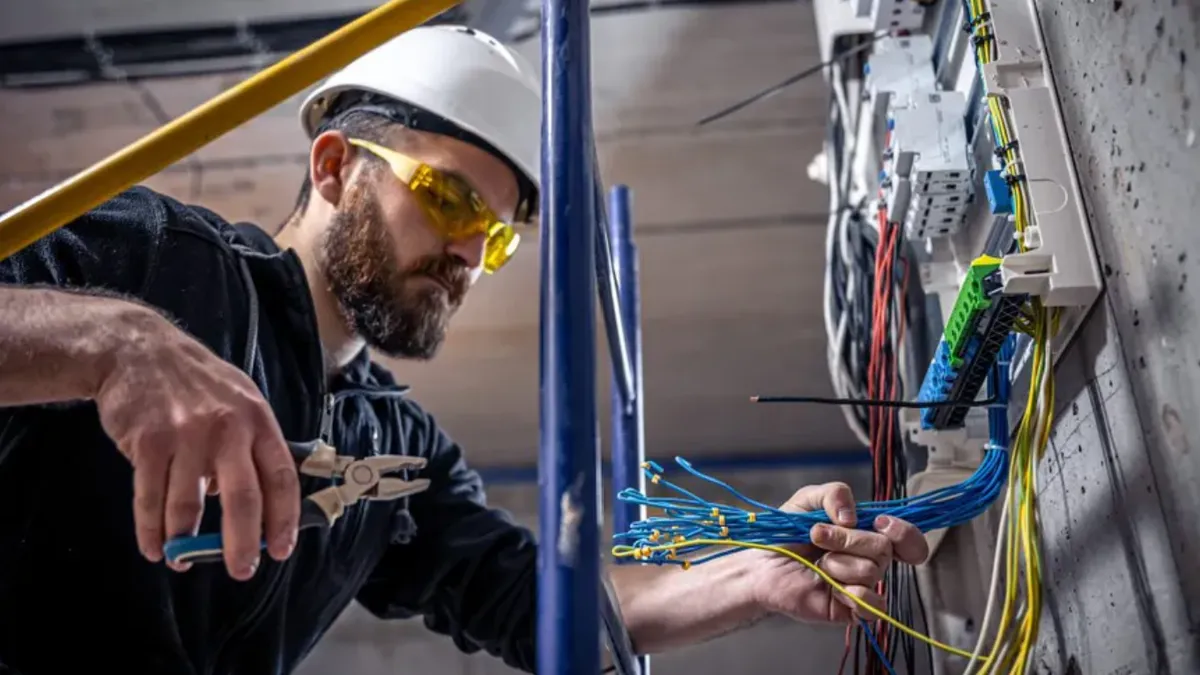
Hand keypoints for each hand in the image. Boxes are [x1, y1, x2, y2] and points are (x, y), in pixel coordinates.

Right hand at [93, 307, 300, 579]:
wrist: (138, 349)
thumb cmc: (196, 382)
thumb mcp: (239, 401)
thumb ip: (251, 448)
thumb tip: (258, 503)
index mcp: (258, 421)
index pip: (282, 477)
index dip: (284, 519)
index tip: (281, 549)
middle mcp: (228, 429)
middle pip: (243, 498)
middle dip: (242, 543)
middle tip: (242, 570)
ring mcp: (187, 435)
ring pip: (190, 506)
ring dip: (186, 542)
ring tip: (183, 561)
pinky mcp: (148, 442)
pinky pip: (150, 498)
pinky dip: (151, 530)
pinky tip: (155, 547)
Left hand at [748, 482, 928, 622]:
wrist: (761, 565)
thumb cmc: (785, 534)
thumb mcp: (808, 500)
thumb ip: (834, 494)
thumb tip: (853, 517)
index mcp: (866, 533)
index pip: (907, 538)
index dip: (903, 532)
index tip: (880, 523)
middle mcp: (869, 559)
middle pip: (883, 548)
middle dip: (847, 539)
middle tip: (817, 537)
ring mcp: (862, 585)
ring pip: (871, 571)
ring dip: (838, 563)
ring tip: (818, 564)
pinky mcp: (852, 609)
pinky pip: (872, 606)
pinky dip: (852, 593)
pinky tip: (831, 587)